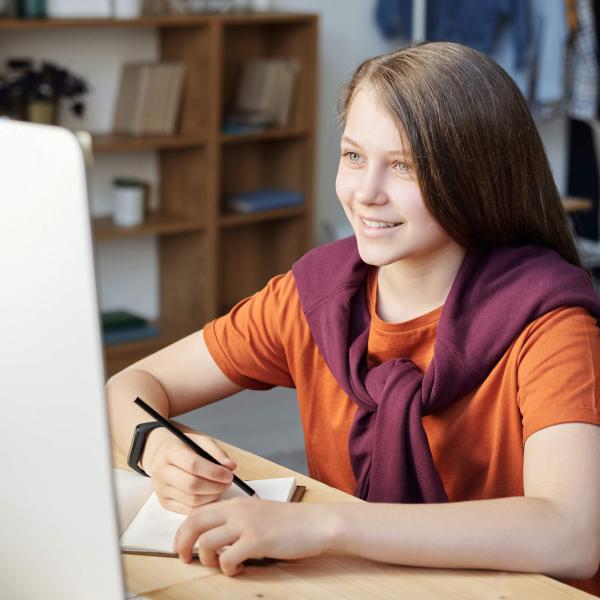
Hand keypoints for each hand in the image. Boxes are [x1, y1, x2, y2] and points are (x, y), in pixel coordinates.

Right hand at [141, 428, 236, 513]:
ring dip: (212, 496)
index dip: (214, 472)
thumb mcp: (200, 441)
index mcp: (169, 451)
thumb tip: (231, 466)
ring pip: (191, 500)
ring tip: (221, 487)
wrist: (160, 453)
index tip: (229, 474)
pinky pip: (188, 510)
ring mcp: (161, 489)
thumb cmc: (184, 446)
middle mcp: (161, 471)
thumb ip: (216, 452)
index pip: (193, 465)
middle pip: (191, 485)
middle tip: (228, 482)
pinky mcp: (164, 502)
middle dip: (215, 486)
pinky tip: (211, 495)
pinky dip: (204, 505)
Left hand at [173, 497, 336, 575]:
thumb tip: (216, 537)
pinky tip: (241, 569)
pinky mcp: (256, 541)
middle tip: (184, 559)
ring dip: (207, 560)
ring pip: (206, 543)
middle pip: (194, 523)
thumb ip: (237, 519)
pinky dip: (229, 569)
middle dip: (182, 544)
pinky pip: (227, 559)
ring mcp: (246, 524)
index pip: (198, 512)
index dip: (183, 530)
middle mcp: (238, 510)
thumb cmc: (291, 522)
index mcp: (237, 503)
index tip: (181, 545)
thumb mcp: (259, 513)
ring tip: (222, 565)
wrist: (316, 523)